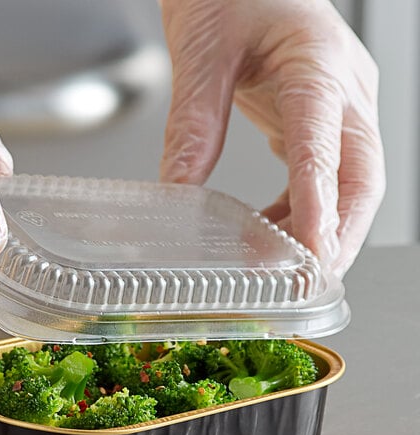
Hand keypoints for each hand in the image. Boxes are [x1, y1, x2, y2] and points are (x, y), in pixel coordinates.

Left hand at [159, 0, 384, 276]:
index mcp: (317, 66)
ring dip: (319, 229)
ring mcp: (336, 104)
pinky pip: (321, 172)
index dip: (319, 206)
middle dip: (339, 234)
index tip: (309, 253)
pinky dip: (300, 208)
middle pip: (361, 177)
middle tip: (309, 280)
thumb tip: (179, 188)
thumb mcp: (202, 48)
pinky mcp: (317, 114)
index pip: (324, 147)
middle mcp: (340, 91)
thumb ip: (194, 121)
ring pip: (348, 181)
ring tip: (281, 266)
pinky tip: (271, 229)